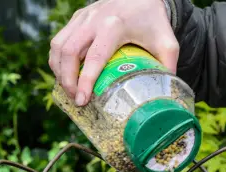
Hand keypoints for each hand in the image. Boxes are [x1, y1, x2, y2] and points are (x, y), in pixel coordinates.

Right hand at [48, 0, 178, 105]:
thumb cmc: (155, 21)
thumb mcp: (167, 44)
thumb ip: (166, 69)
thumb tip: (162, 96)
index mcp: (114, 26)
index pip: (94, 57)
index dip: (85, 81)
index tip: (82, 100)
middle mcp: (93, 20)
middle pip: (68, 53)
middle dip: (68, 80)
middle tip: (76, 100)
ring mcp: (83, 17)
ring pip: (58, 46)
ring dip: (59, 71)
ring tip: (70, 90)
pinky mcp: (78, 18)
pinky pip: (59, 40)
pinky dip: (58, 60)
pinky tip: (67, 75)